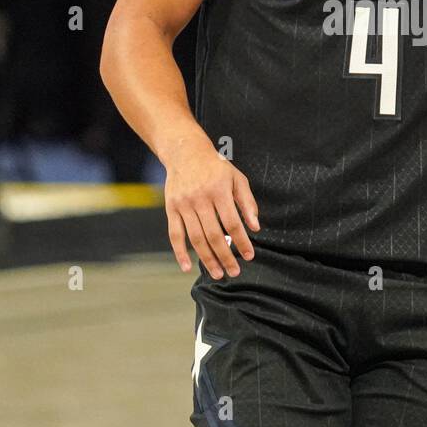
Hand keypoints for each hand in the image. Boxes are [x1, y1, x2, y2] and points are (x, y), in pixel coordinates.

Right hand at [163, 142, 260, 279]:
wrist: (185, 152)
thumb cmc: (216, 167)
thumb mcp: (237, 179)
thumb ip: (247, 202)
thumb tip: (255, 227)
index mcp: (219, 191)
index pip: (232, 223)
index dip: (241, 242)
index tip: (248, 256)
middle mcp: (200, 198)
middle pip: (214, 234)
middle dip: (225, 256)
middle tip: (234, 272)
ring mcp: (184, 204)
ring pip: (196, 238)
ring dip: (207, 259)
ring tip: (218, 273)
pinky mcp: (171, 208)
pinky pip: (174, 234)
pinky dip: (179, 252)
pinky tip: (187, 267)